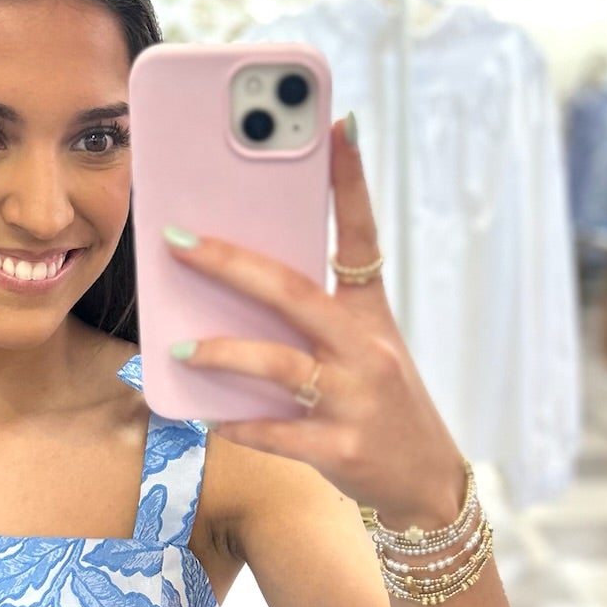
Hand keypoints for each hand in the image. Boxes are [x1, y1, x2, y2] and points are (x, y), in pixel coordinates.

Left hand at [162, 116, 466, 532]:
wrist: (426, 483)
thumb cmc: (380, 405)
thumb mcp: (365, 349)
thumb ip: (313, 318)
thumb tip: (236, 282)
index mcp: (369, 314)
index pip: (359, 235)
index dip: (350, 180)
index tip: (337, 123)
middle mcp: (365, 350)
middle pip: (293, 293)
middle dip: (232, 264)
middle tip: (179, 241)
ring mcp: (355, 400)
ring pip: (280, 366)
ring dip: (225, 355)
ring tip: (182, 349)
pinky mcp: (342, 449)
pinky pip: (279, 434)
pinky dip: (240, 426)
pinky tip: (209, 419)